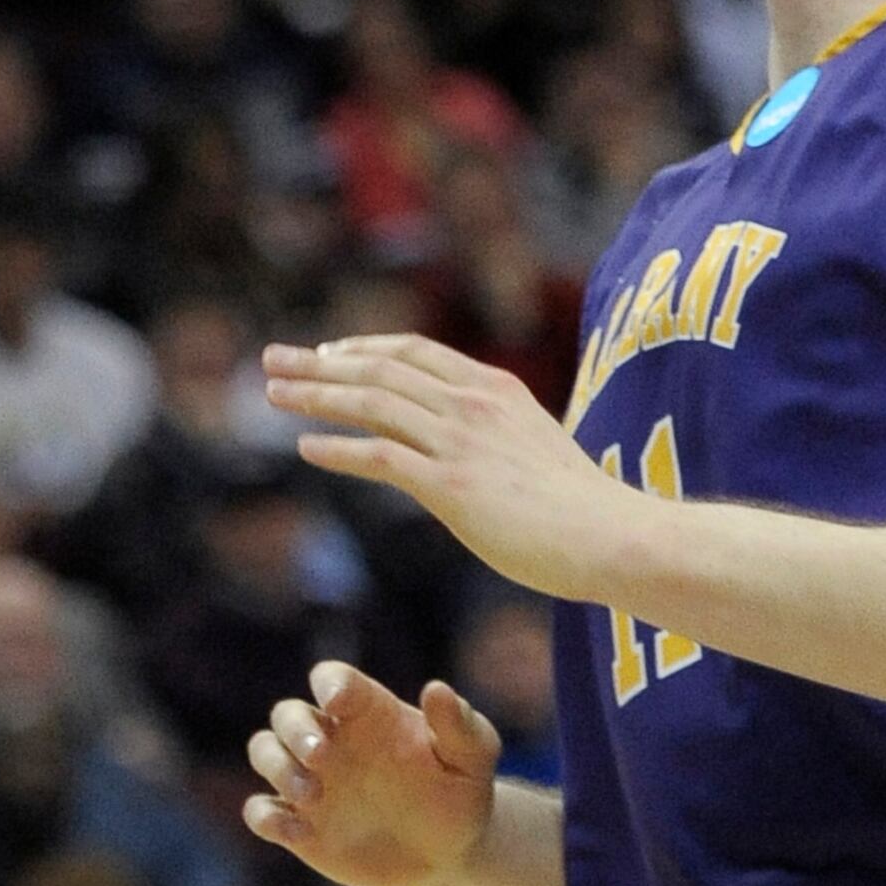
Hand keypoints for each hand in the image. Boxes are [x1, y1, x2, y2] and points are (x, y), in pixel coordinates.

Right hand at [243, 659, 501, 885]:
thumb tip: (436, 689)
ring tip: (312, 796)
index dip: (328, 683)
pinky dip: (266, 818)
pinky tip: (300, 833)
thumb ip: (459, 725)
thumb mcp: (472, 759)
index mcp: (366, 713)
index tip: (338, 702)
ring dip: (277, 767)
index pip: (332, 678)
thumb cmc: (460, 793)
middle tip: (321, 757)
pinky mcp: (299, 824)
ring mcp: (308, 781)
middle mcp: (329, 740)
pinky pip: (260, 812)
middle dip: (294, 731)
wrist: (449, 854)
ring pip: (264, 752)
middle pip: (287, 714)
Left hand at [261, 334, 649, 608]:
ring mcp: (460, 442)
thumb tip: (460, 448)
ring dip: (315, 396)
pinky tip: (306, 449)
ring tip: (271, 394)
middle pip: (380, 368)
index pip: (415, 352)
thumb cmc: (582, 507)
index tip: (331, 351)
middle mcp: (471, 404)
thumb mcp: (534, 448)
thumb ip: (493, 435)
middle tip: (273, 359)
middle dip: (320, 363)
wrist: (613, 537)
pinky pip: (379, 457)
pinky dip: (338, 449)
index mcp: (494, 389)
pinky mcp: (450, 486)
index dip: (366, 348)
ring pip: (371, 402)